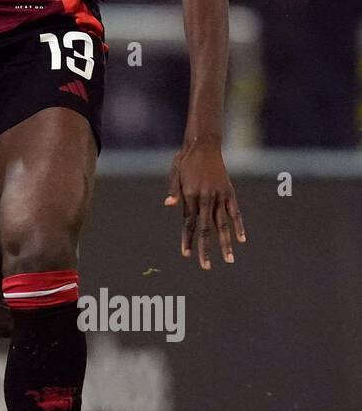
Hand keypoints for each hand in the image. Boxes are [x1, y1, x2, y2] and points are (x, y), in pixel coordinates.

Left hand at [164, 138, 245, 269]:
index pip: (188, 224)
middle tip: (206, 266)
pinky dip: (239, 225)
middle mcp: (205, 198)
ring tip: (229, 259)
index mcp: (190, 195)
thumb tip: (168, 205)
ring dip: (225, 243)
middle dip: (205, 249)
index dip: (187, 240)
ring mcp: (219, 195)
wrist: (204, 144)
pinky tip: (241, 239)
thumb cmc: (185, 160)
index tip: (187, 255)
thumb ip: (173, 190)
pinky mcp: (229, 191)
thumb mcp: (175, 173)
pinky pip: (235, 212)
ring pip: (222, 224)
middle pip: (205, 229)